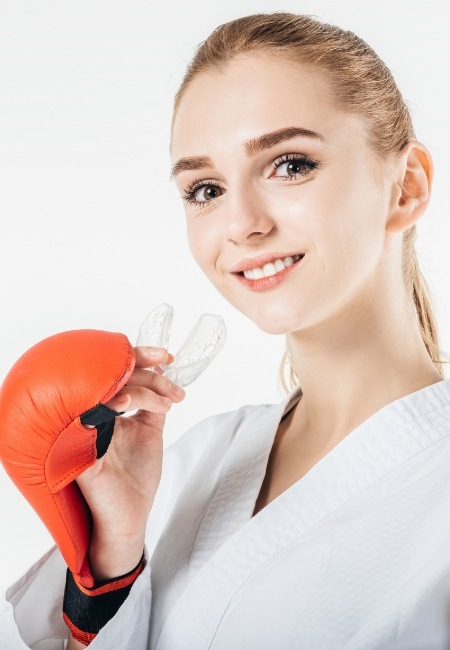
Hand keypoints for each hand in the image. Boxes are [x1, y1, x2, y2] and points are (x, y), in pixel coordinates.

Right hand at [75, 346, 184, 579]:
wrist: (131, 516)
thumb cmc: (136, 478)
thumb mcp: (151, 432)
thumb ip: (154, 405)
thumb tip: (163, 375)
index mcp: (106, 410)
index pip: (117, 374)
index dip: (138, 357)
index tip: (165, 356)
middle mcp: (93, 416)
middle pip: (113, 377)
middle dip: (148, 375)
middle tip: (173, 391)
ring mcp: (86, 431)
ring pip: (106, 391)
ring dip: (140, 389)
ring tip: (166, 404)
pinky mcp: (82, 449)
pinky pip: (90, 419)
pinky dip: (111, 406)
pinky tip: (129, 404)